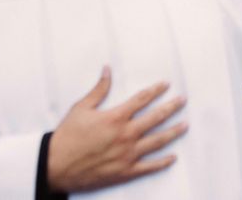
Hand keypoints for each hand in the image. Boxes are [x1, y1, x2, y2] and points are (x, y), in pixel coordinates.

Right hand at [47, 68, 187, 193]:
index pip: (142, 99)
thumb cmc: (67, 136)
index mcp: (116, 117)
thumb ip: (98, 89)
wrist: (55, 166)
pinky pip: (149, 167)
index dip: (156, 90)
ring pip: (158, 141)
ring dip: (173, 132)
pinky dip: (162, 162)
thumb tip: (107, 69)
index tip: (166, 84)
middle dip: (171, 108)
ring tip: (185, 125)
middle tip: (183, 101)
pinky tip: (173, 157)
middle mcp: (125, 135)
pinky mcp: (125, 171)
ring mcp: (127, 155)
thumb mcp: (81, 108)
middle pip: (156, 118)